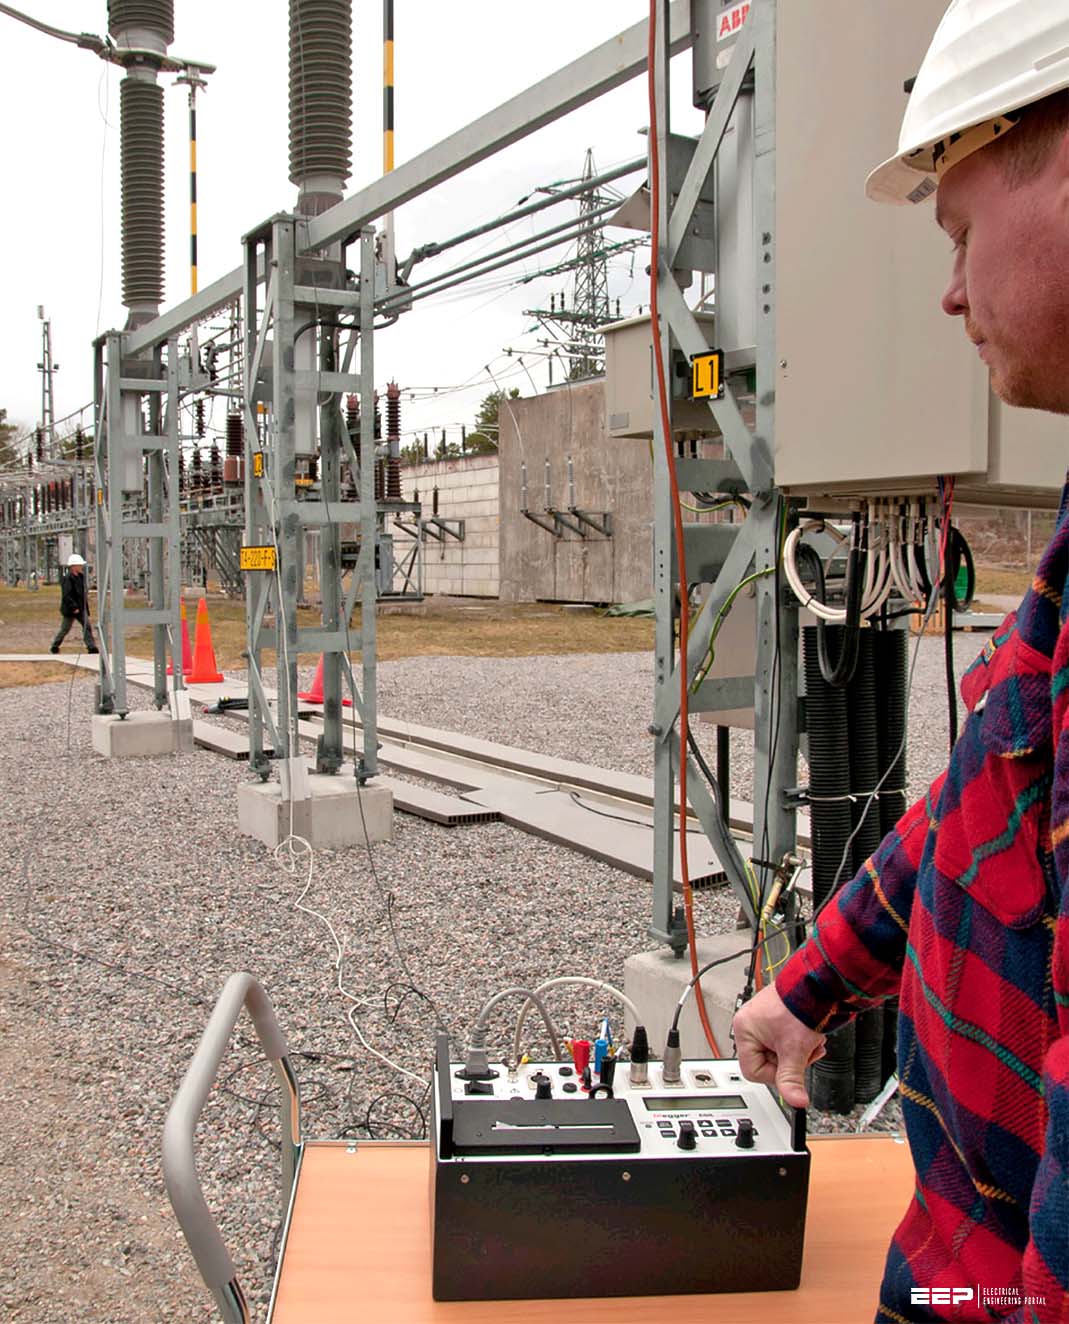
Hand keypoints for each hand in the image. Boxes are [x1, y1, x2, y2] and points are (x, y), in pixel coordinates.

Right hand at [732, 983, 826, 1107]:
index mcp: (744, 1029)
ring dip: (797, 1051)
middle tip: (803, 1054)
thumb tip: (795, 1102)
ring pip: (778, 1051)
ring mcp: (763, 1019)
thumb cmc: (800, 1008)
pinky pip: (784, 1039)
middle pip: (767, 1061)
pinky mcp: (776, 1016)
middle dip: (791, 1061)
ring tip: (809, 1042)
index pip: (753, 1070)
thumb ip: (792, 1080)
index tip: (790, 1070)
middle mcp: (750, 1023)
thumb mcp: (794, 1051)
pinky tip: (808, 1036)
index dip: (774, 1075)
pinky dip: (799, 1041)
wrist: (818, 986)